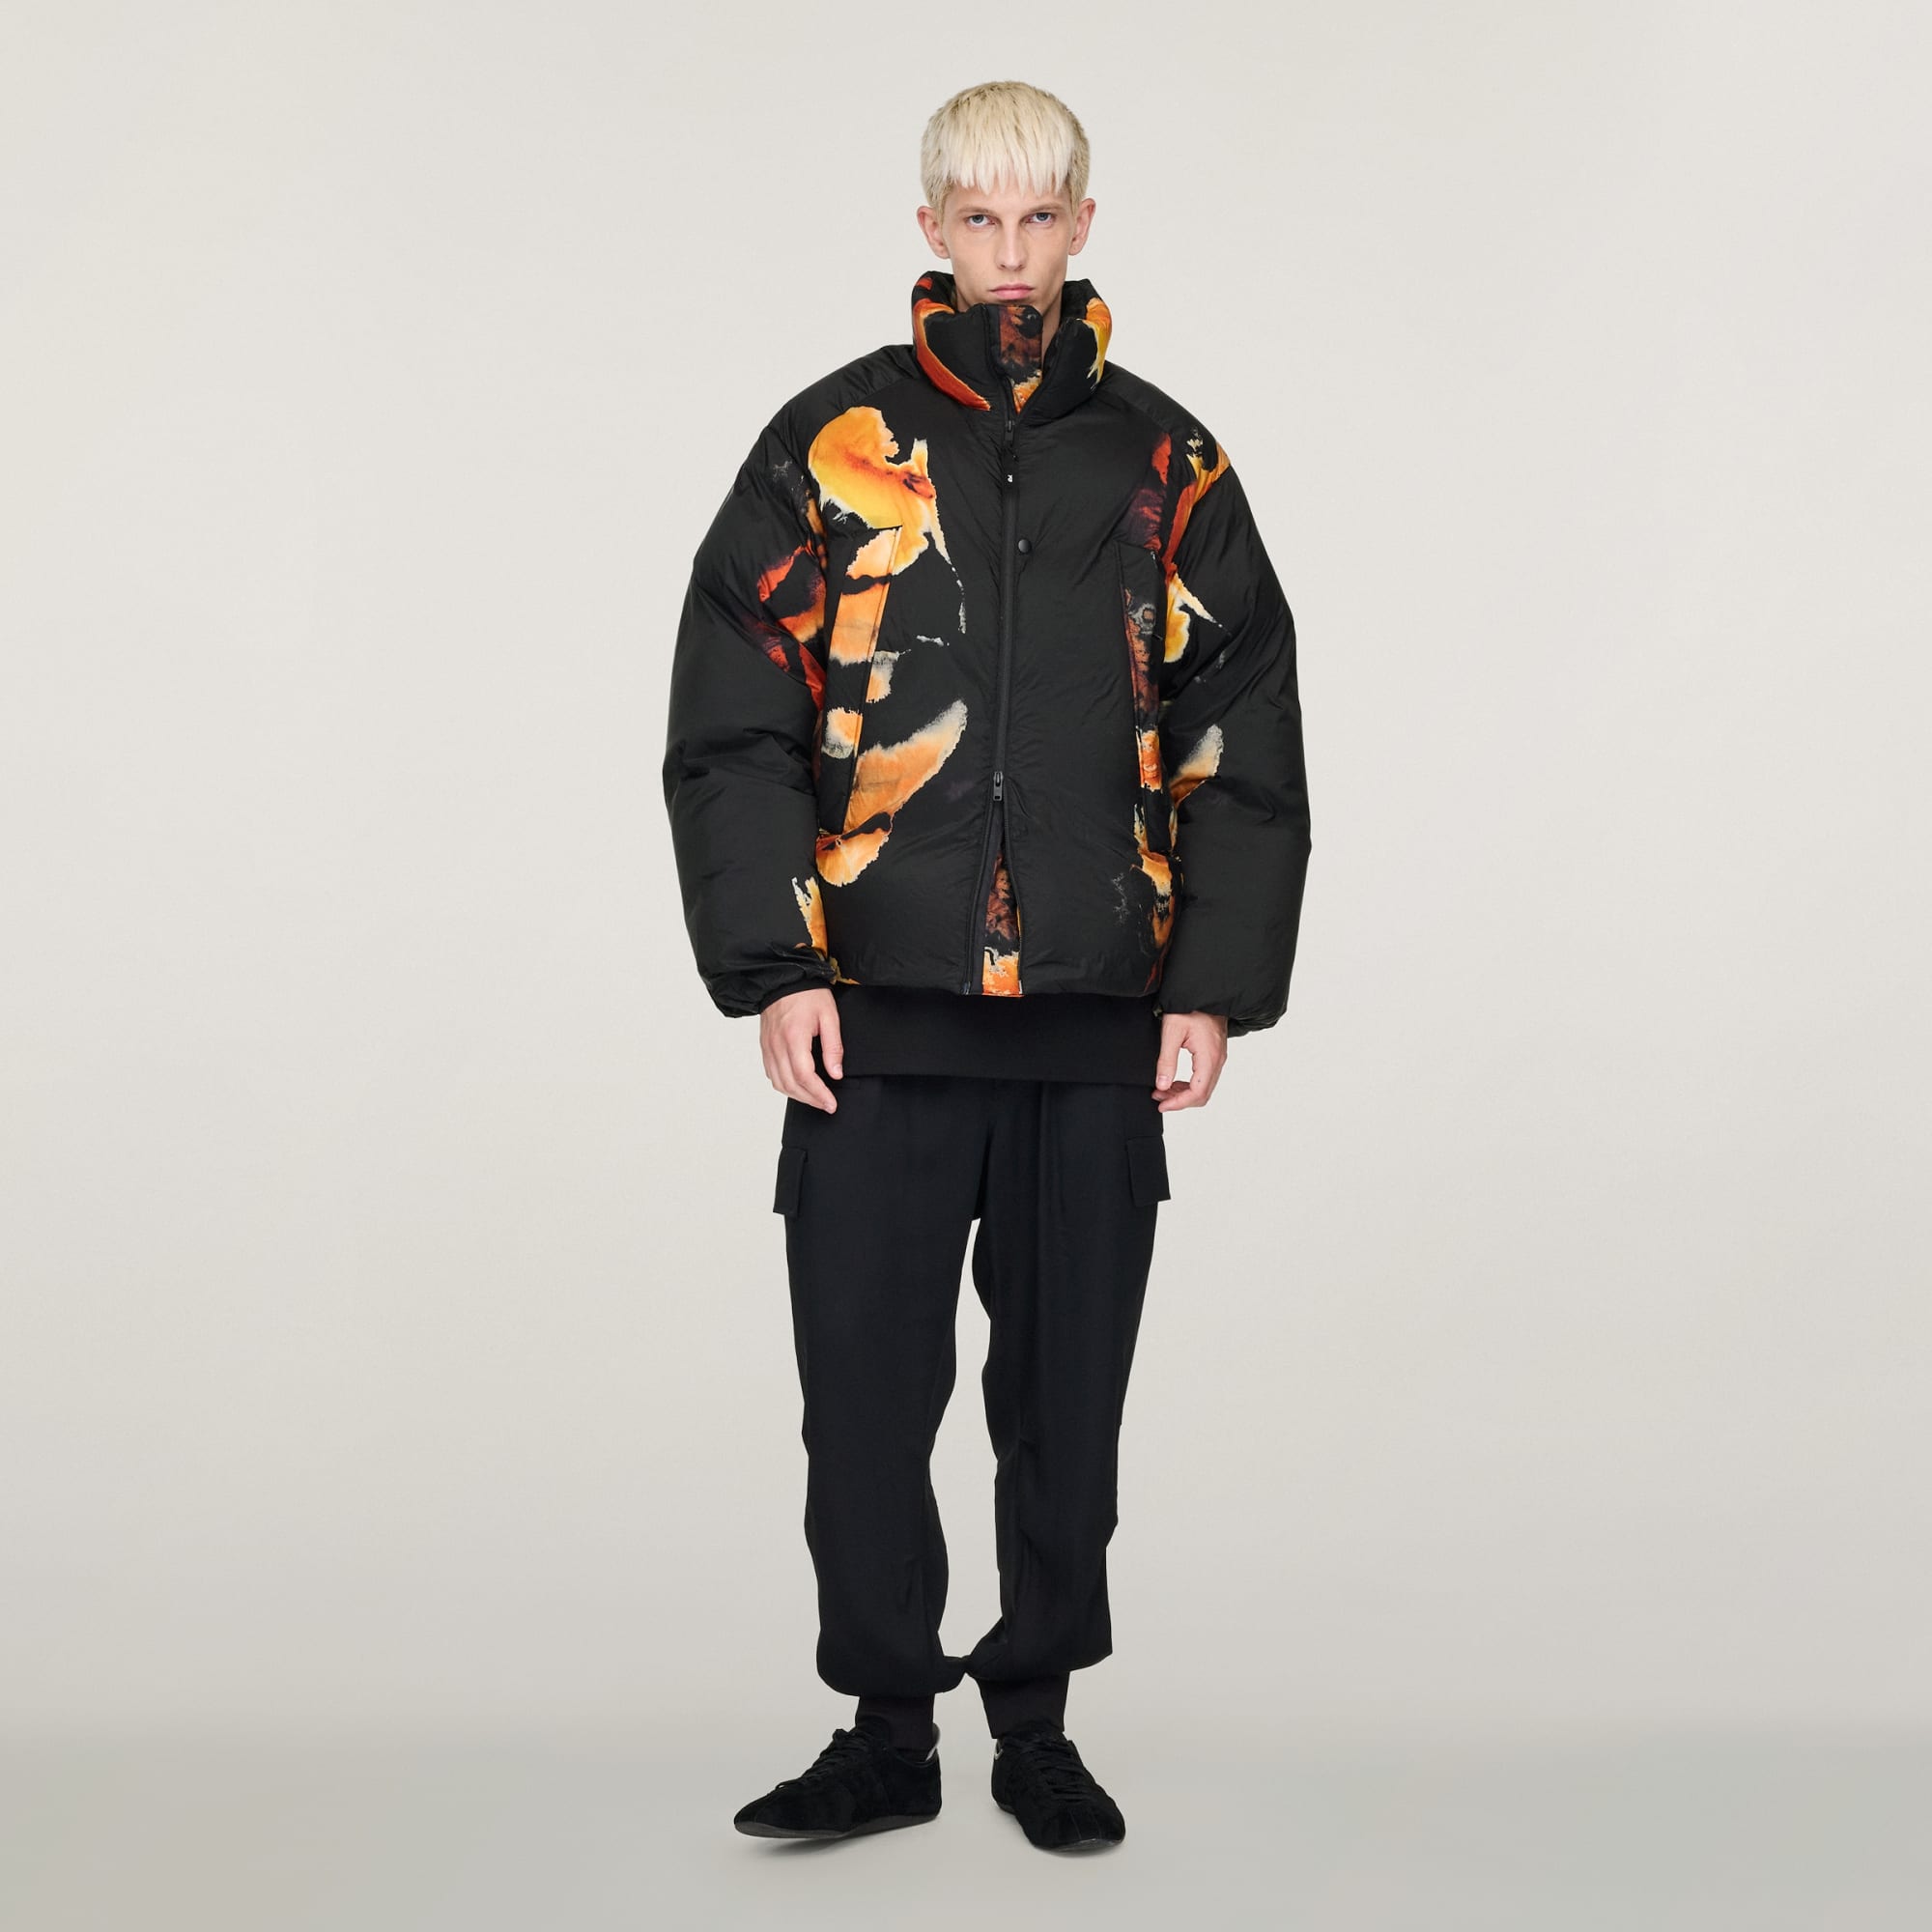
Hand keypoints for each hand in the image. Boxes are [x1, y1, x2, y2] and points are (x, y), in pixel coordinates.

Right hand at [761, 987, 843, 1111]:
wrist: (782, 978)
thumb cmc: (807, 994)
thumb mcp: (829, 1016)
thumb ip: (833, 1047)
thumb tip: (836, 1074)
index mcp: (794, 1037)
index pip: (804, 1076)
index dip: (818, 1094)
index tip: (831, 1103)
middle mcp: (777, 1045)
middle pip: (790, 1084)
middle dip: (810, 1099)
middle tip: (827, 1105)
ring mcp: (768, 1047)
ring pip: (779, 1083)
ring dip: (797, 1095)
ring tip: (815, 1098)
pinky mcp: (765, 1047)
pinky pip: (771, 1074)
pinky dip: (785, 1085)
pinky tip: (798, 1086)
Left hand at [1153, 1010, 1227, 1111]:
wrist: (1204, 992)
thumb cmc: (1188, 1006)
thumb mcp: (1171, 1031)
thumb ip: (1166, 1060)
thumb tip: (1162, 1085)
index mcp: (1209, 1057)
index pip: (1197, 1092)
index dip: (1179, 1103)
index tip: (1161, 1104)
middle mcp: (1218, 1060)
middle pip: (1203, 1094)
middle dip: (1180, 1100)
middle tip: (1158, 1098)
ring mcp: (1218, 1058)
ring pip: (1204, 1087)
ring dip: (1183, 1093)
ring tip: (1162, 1091)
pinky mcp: (1215, 1054)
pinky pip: (1204, 1078)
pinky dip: (1189, 1085)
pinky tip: (1174, 1081)